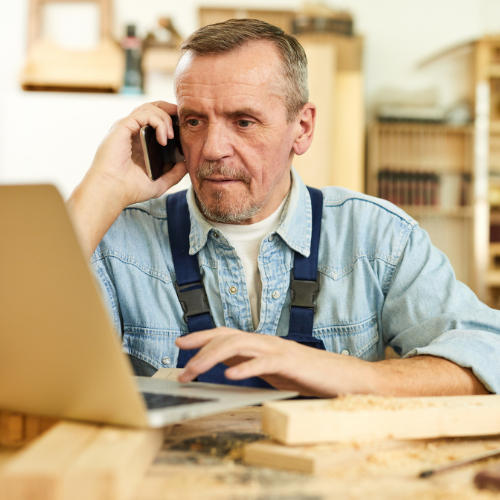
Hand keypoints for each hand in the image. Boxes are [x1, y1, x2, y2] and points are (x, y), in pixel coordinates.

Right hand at [68, 101, 187, 259]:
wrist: (112, 191)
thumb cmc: (130, 189)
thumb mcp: (159, 183)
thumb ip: (174, 173)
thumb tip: (187, 164)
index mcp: (138, 141)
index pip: (155, 120)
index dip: (170, 119)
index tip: (184, 129)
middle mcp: (132, 132)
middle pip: (152, 107)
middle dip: (170, 109)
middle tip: (182, 120)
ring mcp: (127, 128)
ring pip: (150, 108)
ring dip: (165, 119)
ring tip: (172, 136)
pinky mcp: (122, 126)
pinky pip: (144, 114)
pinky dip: (158, 123)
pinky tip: (164, 139)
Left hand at [175, 328, 376, 396]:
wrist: (343, 377)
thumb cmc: (308, 374)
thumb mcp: (272, 370)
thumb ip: (250, 364)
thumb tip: (226, 366)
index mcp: (260, 343)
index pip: (225, 335)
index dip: (201, 337)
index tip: (180, 344)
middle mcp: (266, 341)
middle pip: (226, 337)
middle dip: (200, 350)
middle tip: (182, 369)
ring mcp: (278, 350)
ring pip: (239, 346)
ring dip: (212, 358)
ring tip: (195, 371)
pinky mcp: (291, 362)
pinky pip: (264, 362)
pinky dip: (246, 368)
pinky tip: (231, 377)